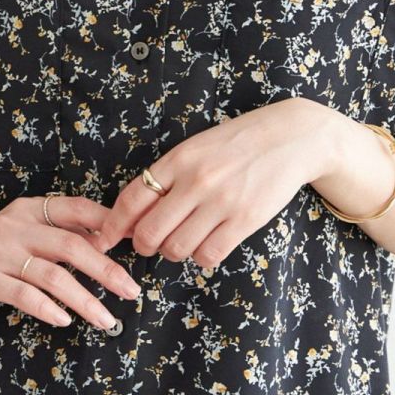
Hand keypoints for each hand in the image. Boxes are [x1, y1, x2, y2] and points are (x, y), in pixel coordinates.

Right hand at [0, 194, 141, 326]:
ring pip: (51, 276)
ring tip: (106, 319)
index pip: (76, 209)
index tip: (135, 243)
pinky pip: (24, 295)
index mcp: (31, 210)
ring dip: (83, 300)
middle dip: (106, 270)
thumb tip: (110, 243)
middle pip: (70, 246)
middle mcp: (15, 226)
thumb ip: (60, 236)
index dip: (107, 224)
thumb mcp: (26, 234)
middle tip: (130, 290)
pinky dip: (48, 309)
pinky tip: (65, 320)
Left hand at [92, 99, 327, 269]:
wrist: (291, 137)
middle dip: (143, 246)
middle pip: (150, 232)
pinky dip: (202, 257)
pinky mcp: (246, 220)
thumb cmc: (239, 143)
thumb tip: (135, 214)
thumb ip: (168, 176)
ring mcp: (222, 201)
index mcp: (179, 158)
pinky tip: (208, 244)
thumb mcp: (197, 148)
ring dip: (175, 252)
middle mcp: (196, 180)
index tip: (104, 240)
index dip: (112, 226)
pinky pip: (209, 255)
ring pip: (177, 248)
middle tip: (150, 244)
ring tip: (185, 240)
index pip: (132, 198)